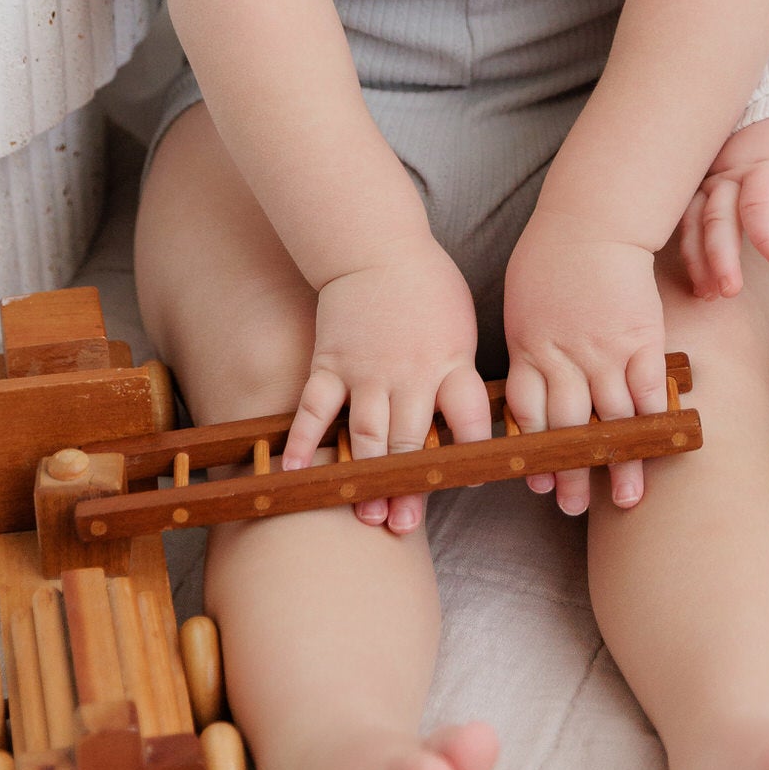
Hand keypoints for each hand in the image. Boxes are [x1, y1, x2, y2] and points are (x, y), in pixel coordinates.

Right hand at [283, 247, 490, 536]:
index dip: (474, 453)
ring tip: (365, 513)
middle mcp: (411, 373)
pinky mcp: (331, 363)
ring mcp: (367, 371)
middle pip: (413, 440)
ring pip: (366, 434)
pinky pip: (314, 407)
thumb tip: (473, 423)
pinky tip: (294, 471)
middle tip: (403, 523)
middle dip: (408, 486)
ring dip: (365, 476)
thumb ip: (460, 376)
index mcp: (452, 363)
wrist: (376, 246)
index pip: (471, 418)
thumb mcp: (461, 327)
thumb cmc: (427, 287)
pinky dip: (304, 441)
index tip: (473, 480)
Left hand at [503, 228, 668, 516]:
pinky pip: (650, 390)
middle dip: (572, 472)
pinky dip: (654, 421)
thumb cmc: (553, 255)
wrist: (594, 217)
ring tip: (627, 498)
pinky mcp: (641, 338)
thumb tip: (528, 383)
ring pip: (613, 419)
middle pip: (568, 428)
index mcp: (528, 349)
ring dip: (621, 462)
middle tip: (573, 507)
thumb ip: (527, 347)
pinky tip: (659, 446)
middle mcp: (564, 356)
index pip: (528, 415)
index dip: (534, 452)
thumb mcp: (523, 302)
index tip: (538, 482)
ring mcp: (604, 350)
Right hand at [677, 118, 768, 299]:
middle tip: (730, 291)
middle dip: (719, 255)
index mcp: (768, 166)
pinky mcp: (700, 191)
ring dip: (698, 259)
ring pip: (693, 220)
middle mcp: (732, 174)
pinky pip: (686, 222)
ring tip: (708, 295)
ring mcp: (712, 182)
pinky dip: (689, 253)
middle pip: (717, 215)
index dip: (767, 237)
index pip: (759, 202)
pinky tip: (699, 283)